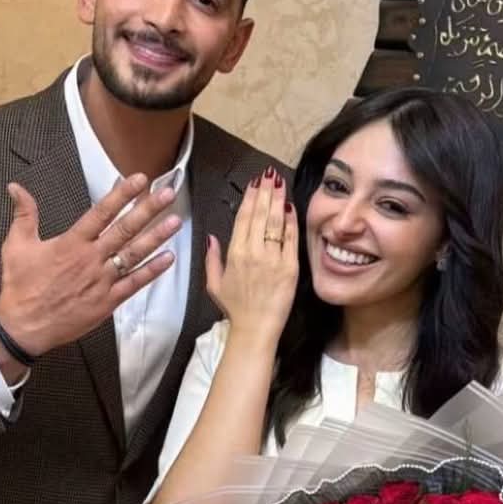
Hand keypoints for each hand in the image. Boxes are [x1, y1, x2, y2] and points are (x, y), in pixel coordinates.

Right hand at [0, 175, 181, 358]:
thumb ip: (24, 214)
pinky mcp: (107, 302)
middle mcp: (91, 259)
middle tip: (167, 194)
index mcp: (71, 243)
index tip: (138, 180)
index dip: (121, 195)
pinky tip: (168, 259)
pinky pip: (134, 284)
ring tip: (175, 221)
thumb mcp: (16, 246)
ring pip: (134, 254)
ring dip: (156, 237)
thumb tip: (16, 187)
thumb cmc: (20, 288)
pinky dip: (152, 271)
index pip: (101, 213)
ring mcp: (102, 281)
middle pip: (124, 230)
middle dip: (148, 210)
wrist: (24, 327)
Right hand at [205, 168, 297, 345]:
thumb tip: (211, 237)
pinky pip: (291, 239)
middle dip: (265, 192)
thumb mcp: (214, 283)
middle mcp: (253, 252)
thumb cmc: (235, 308)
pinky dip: (291, 221)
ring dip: (278, 200)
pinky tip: (290, 207)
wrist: (256, 329)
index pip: (243, 218)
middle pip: (260, 214)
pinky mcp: (290, 267)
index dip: (250, 198)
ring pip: (276, 222)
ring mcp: (273, 259)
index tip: (254, 184)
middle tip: (269, 175)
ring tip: (280, 183)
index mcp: (234, 254)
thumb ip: (212, 258)